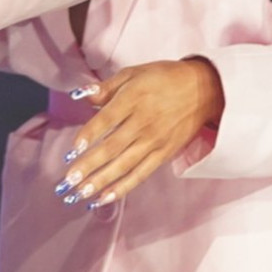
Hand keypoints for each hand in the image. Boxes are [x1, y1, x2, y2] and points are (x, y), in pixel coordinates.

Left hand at [53, 59, 223, 209]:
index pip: (107, 119)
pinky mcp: (164, 155)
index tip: (72, 149)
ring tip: (80, 194)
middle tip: (68, 181)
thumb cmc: (163, 78)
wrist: (203, 90)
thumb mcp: (134, 73)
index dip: (89, 134)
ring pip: (124, 165)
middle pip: (112, 147)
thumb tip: (81, 95)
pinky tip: (104, 198)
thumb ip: (106, 87)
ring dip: (100, 181)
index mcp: (134, 98)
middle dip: (89, 166)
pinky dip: (122, 188)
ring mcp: (155, 141)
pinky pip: (141, 174)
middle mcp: (144, 123)